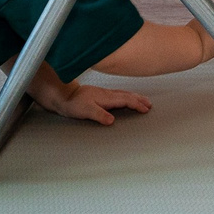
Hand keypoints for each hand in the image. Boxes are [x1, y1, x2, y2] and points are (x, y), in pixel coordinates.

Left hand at [32, 78, 151, 125]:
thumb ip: (99, 115)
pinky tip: (126, 97)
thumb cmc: (73, 104)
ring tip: (143, 100)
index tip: (145, 109)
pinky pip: (119, 94)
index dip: (137, 104)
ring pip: (124, 93)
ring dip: (135, 96)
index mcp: (106, 98)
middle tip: (149, 104)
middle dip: (139, 99)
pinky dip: (127, 95)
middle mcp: (107, 94)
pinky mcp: (101, 94)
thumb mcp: (86, 111)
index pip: (126, 100)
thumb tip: (112, 120)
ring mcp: (104, 93)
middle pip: (127, 95)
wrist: (64, 95)